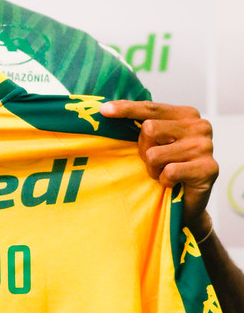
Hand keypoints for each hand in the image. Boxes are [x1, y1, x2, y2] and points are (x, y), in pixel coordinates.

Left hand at [99, 100, 216, 235]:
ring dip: (153, 169)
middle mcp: (200, 126)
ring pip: (155, 154)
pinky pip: (168, 172)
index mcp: (187, 114)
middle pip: (149, 130)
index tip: (103, 110)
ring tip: (165, 174)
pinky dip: (165, 181)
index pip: (150, 108)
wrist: (188, 204)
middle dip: (144, 150)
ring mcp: (206, 147)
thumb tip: (106, 110)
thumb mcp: (154, 142)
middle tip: (155, 163)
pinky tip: (175, 183)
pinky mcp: (208, 168)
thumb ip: (142, 124)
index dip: (125, 109)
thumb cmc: (168, 167)